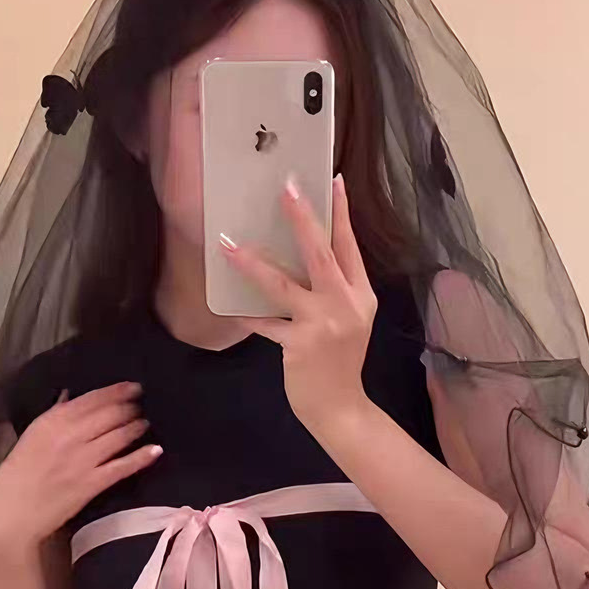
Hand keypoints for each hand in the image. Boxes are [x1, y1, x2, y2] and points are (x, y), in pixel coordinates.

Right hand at [0, 382, 161, 556]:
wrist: (10, 513)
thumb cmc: (17, 473)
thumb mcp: (32, 435)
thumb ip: (54, 413)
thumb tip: (70, 394)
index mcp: (53, 420)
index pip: (93, 398)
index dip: (117, 390)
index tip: (133, 386)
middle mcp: (70, 435)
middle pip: (110, 414)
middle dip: (130, 407)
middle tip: (140, 405)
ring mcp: (83, 460)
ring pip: (119, 436)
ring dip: (137, 426)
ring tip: (145, 423)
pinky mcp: (91, 483)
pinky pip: (122, 466)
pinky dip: (141, 456)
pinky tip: (155, 450)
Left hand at [220, 174, 376, 432]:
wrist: (341, 408)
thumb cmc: (340, 360)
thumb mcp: (348, 320)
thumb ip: (331, 290)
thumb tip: (298, 258)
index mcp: (360, 294)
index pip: (350, 246)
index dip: (341, 213)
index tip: (334, 180)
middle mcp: (346, 304)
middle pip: (321, 253)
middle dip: (303, 218)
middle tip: (286, 188)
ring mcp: (323, 324)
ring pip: (283, 284)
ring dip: (253, 263)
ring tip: (228, 244)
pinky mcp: (300, 345)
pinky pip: (266, 324)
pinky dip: (248, 315)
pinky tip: (228, 307)